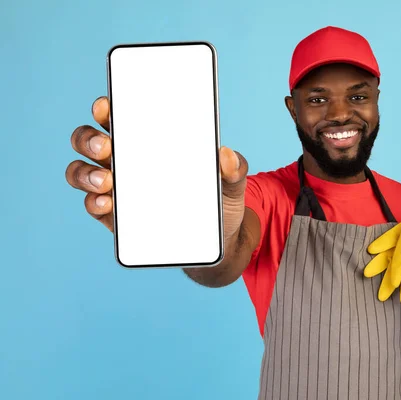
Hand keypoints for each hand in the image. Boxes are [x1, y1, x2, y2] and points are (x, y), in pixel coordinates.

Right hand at [65, 96, 248, 239]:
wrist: (219, 238)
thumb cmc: (218, 198)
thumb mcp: (231, 182)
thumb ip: (234, 168)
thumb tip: (226, 155)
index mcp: (148, 140)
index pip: (119, 116)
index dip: (106, 107)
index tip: (106, 105)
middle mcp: (124, 159)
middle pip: (89, 140)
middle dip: (90, 138)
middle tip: (107, 146)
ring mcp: (116, 187)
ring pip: (82, 171)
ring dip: (85, 172)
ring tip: (106, 180)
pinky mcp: (115, 217)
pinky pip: (93, 205)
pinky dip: (94, 202)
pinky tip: (107, 203)